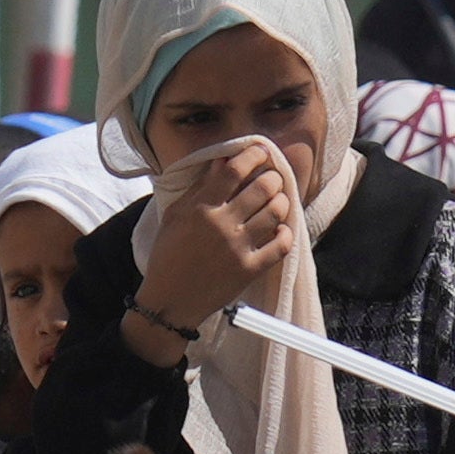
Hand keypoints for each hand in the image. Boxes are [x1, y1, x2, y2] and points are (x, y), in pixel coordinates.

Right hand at [128, 132, 301, 346]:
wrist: (170, 300)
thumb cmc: (169, 255)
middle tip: (272, 179)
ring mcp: (238, 248)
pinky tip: (280, 230)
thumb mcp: (175, 216)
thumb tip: (223, 162)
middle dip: (273, 178)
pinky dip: (285, 234)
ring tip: (277, 201)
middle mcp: (222, 225)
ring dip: (281, 202)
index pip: (233, 171)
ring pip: (275, 213)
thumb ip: (199, 188)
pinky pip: (281, 246)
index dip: (252, 156)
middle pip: (261, 188)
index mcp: (201, 208)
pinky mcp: (250, 270)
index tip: (260, 152)